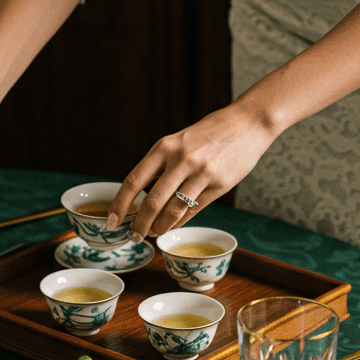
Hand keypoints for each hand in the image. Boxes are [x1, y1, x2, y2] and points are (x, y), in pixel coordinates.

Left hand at [107, 102, 275, 239]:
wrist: (247, 124)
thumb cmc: (209, 133)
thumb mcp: (179, 141)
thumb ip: (162, 165)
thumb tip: (144, 199)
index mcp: (165, 146)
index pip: (134, 180)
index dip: (120, 204)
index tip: (113, 221)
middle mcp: (181, 159)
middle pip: (152, 201)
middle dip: (140, 224)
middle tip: (134, 236)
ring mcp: (201, 173)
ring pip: (173, 210)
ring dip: (161, 226)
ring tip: (154, 233)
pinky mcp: (219, 185)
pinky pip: (194, 209)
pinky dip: (180, 221)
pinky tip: (174, 226)